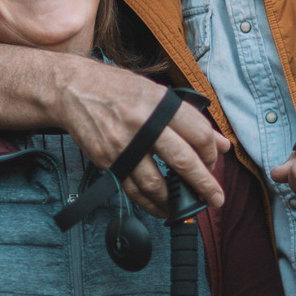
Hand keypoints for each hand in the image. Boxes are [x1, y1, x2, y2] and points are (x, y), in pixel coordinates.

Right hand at [55, 59, 229, 217]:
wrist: (73, 89)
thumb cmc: (117, 88)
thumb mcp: (157, 94)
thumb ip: (190, 120)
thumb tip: (222, 144)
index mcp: (160, 103)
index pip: (198, 133)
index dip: (211, 152)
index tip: (213, 162)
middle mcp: (143, 124)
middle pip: (183, 160)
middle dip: (204, 184)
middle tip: (216, 198)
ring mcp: (123, 145)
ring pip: (156, 183)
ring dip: (175, 200)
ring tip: (188, 207)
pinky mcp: (107, 160)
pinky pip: (133, 190)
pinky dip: (150, 204)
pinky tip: (162, 207)